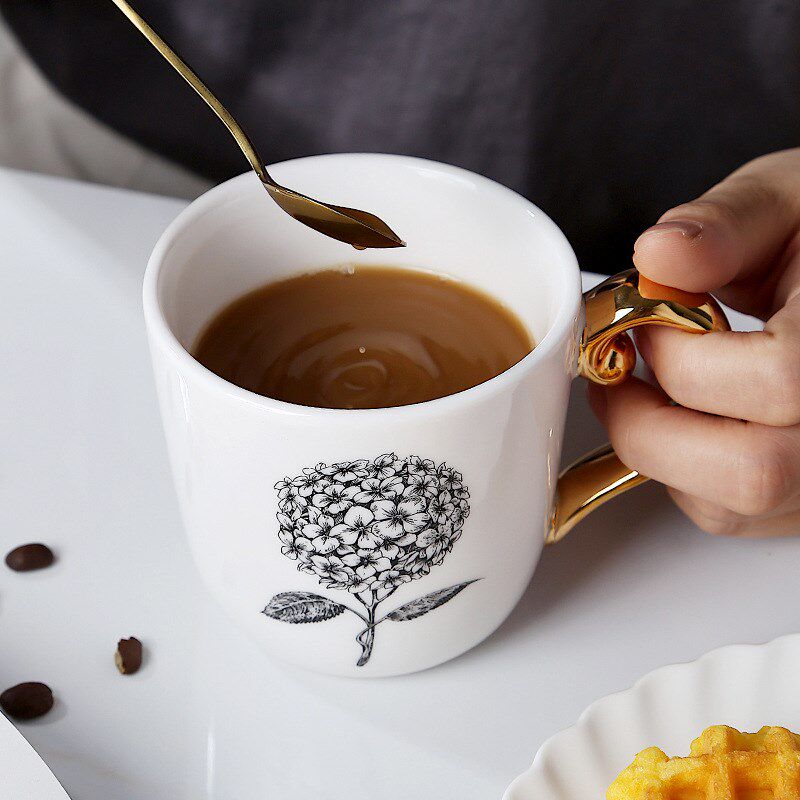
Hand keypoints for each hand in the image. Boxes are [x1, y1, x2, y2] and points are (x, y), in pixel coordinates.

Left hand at [588, 149, 799, 536]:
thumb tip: (659, 254)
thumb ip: (726, 223)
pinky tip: (678, 417)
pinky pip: (728, 514)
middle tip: (616, 379)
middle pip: (751, 473)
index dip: (683, 355)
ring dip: (656, 452)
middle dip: (649, 425)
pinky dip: (680, 471)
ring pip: (729, 506)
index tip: (643, 323)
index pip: (774, 379)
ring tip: (639, 392)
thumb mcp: (787, 199)